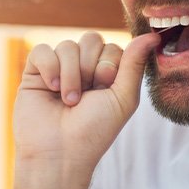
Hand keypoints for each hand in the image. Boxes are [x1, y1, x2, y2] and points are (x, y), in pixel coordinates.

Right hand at [13, 31, 158, 188]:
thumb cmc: (96, 129)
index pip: (113, 46)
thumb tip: (152, 36)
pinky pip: (42, 50)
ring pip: (67, 45)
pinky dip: (49, 68)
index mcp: (108, 73)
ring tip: (69, 100)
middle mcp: (85, 68)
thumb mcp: (123, 97)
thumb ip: (135, 64)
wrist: (60, 153)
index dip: (109, 64)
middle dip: (91, 67)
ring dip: (71, 74)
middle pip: (91, 39)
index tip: (104, 87)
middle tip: (87, 94)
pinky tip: (51, 88)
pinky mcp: (35, 72)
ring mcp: (60, 69)